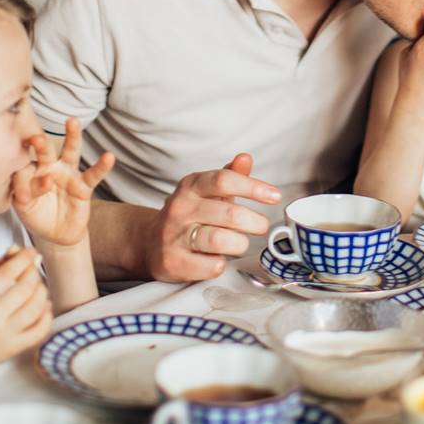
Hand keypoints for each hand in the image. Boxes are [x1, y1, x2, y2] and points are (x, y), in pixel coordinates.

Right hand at [0, 247, 52, 381]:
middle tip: (32, 268)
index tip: (31, 252)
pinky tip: (43, 306)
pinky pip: (40, 330)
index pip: (7, 273)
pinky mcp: (12, 350)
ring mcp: (3, 336)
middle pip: (25, 288)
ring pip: (36, 307)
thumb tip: (16, 251)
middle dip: (33, 272)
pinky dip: (47, 315)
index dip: (24, 258)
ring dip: (42, 291)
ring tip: (37, 286)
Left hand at [12, 118, 114, 246]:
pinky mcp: (84, 186)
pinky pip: (94, 174)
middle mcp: (50, 167)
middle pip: (47, 150)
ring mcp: (68, 174)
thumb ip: (23, 193)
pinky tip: (108, 157)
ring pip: (71, 152)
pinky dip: (102, 166)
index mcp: (32, 171)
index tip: (23, 198)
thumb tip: (31, 185)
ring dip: (72, 136)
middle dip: (42, 144)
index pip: (25, 169)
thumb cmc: (38, 215)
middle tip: (37, 139)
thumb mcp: (24, 207)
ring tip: (72, 122)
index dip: (23, 182)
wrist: (57, 233)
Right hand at [143, 153, 280, 282]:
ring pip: (220, 240)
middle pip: (229, 214)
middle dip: (255, 223)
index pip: (225, 180)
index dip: (254, 188)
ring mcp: (174, 236)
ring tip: (240, 243)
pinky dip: (221, 263)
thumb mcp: (207, 192)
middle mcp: (181, 208)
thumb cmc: (189, 216)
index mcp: (191, 186)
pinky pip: (210, 265)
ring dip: (239, 244)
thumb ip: (229, 176)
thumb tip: (245, 158)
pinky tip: (219, 258)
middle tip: (262, 227)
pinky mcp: (173, 262)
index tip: (275, 196)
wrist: (148, 243)